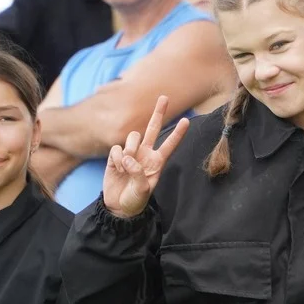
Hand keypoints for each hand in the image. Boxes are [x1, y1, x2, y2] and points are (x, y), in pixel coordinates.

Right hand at [103, 95, 189, 218]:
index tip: (187, 120)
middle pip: (153, 128)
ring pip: (132, 137)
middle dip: (158, 112)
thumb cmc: (135, 200)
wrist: (118, 206)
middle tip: (164, 97)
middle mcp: (145, 154)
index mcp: (157, 162)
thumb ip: (137, 173)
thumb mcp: (142, 190)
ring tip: (126, 165)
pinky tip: (117, 169)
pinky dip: (116, 158)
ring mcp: (131, 153)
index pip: (170, 144)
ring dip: (130, 148)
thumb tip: (127, 157)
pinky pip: (117, 148)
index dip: (178, 133)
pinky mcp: (116, 156)